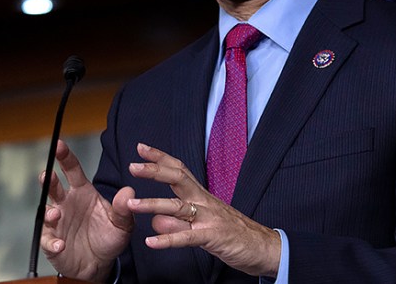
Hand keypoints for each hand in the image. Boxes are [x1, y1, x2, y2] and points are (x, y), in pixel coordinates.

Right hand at [40, 139, 134, 281]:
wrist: (100, 263)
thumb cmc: (109, 236)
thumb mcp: (122, 223)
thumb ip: (124, 208)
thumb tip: (129, 191)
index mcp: (83, 192)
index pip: (72, 170)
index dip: (65, 157)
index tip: (60, 144)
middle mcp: (67, 204)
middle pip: (54, 188)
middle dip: (49, 180)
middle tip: (47, 174)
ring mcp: (58, 223)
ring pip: (48, 213)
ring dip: (50, 213)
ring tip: (56, 215)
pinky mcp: (53, 242)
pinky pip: (49, 240)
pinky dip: (53, 242)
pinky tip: (60, 244)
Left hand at [126, 143, 280, 277]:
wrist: (264, 247)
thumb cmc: (234, 234)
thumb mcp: (203, 224)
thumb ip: (179, 221)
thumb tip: (155, 219)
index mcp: (202, 196)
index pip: (179, 170)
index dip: (160, 158)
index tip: (141, 148)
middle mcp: (204, 202)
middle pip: (178, 179)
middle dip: (154, 171)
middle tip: (132, 166)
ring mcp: (209, 219)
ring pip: (178, 208)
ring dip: (153, 204)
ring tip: (131, 204)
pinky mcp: (213, 237)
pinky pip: (187, 238)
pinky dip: (168, 240)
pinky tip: (151, 243)